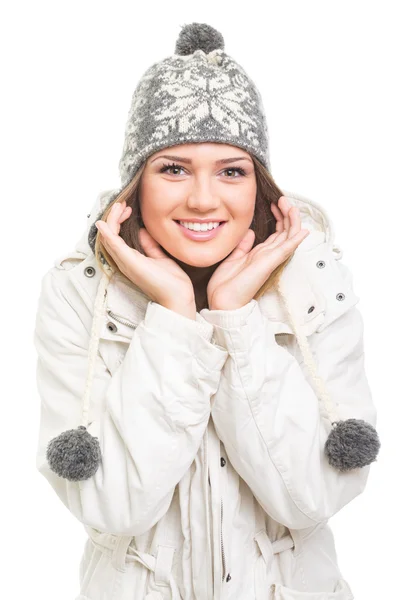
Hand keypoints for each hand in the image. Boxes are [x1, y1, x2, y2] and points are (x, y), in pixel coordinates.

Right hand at [95, 200, 195, 313]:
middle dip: (113, 217)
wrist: (178, 296)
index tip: (129, 209)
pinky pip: (114, 245)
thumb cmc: (171, 281)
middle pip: (109, 235)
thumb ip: (149, 245)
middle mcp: (124, 261)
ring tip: (119, 206)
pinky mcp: (130, 263)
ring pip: (108, 237)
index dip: (119, 220)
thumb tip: (142, 230)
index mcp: (130, 259)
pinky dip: (107, 233)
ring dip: (111, 220)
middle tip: (122, 204)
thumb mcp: (159, 257)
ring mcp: (126, 262)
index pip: (116, 237)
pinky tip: (104, 223)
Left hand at [207, 195, 309, 309]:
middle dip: (286, 213)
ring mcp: (271, 259)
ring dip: (292, 219)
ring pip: (289, 236)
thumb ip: (243, 246)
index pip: (276, 233)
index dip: (279, 217)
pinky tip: (303, 229)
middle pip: (285, 231)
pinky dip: (296, 239)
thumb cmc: (225, 285)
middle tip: (282, 198)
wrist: (222, 300)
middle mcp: (268, 255)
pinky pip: (287, 249)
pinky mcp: (270, 262)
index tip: (274, 203)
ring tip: (288, 204)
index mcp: (260, 254)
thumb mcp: (233, 258)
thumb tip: (249, 232)